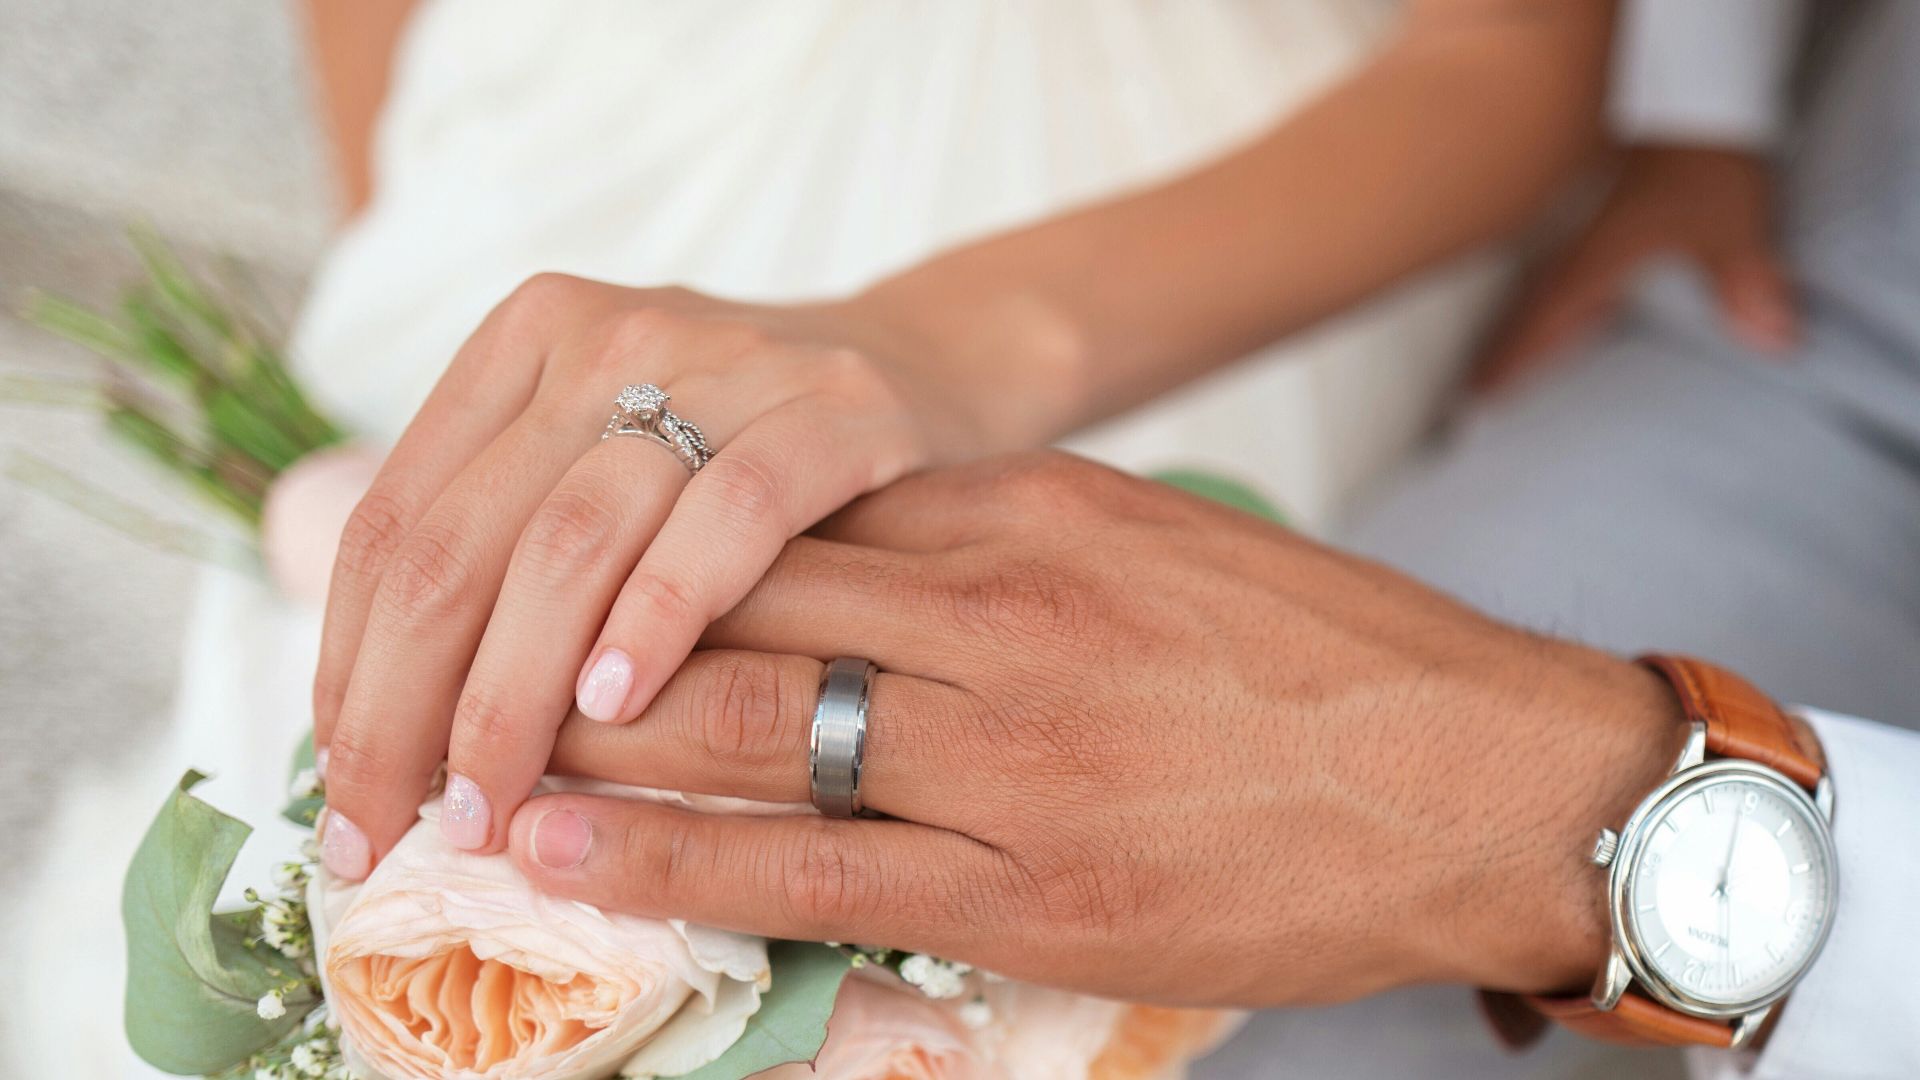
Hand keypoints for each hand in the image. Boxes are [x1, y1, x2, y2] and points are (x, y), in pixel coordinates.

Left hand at [312, 275, 1035, 879]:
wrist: (930, 369)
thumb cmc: (743, 456)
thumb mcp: (606, 468)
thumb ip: (507, 554)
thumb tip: (383, 737)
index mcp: (523, 345)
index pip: (392, 525)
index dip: (348, 672)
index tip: (345, 796)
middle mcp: (604, 337)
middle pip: (461, 544)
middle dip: (406, 710)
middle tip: (392, 833)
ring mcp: (720, 363)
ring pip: (571, 541)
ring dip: (512, 694)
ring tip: (488, 805)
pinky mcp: (831, 408)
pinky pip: (729, 518)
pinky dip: (660, 614)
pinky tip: (617, 705)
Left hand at [503, 452, 1685, 1004]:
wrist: (1485, 780)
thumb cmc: (1327, 657)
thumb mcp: (1157, 541)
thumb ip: (1006, 538)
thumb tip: (867, 549)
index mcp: (1032, 516)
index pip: (794, 513)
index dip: (656, 542)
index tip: (566, 562)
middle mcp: (1003, 617)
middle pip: (740, 605)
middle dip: (589, 634)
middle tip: (465, 655)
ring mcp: (1012, 755)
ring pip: (751, 729)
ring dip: (594, 741)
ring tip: (469, 754)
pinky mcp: (1031, 887)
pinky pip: (812, 870)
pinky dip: (671, 861)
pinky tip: (566, 854)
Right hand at [1474, 145, 1795, 393]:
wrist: (1695, 98)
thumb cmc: (1702, 160)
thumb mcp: (1728, 222)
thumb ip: (1746, 283)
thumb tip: (1774, 341)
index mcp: (1599, 260)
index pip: (1545, 319)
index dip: (1513, 357)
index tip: (1479, 393)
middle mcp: (1585, 250)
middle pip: (1531, 310)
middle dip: (1504, 348)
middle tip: (1474, 387)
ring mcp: (1593, 234)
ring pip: (1544, 291)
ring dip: (1522, 325)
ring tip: (1498, 359)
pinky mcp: (1611, 222)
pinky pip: (1567, 273)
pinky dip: (1552, 301)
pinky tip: (1563, 315)